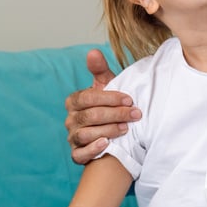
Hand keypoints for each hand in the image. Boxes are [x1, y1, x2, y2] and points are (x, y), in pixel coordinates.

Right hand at [64, 49, 139, 164]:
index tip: (129, 99)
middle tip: (136, 114)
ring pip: (85, 134)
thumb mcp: (107, 87)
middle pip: (88, 116)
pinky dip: (92, 150)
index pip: (86, 97)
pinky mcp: (77, 154)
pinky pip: (79, 154)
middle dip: (115, 114)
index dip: (109, 98)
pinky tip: (107, 145)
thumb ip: (100, 70)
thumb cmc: (110, 106)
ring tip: (125, 129)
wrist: (116, 132)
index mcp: (75, 101)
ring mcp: (73, 138)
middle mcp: (71, 119)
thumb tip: (93, 52)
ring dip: (108, 130)